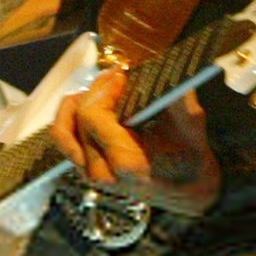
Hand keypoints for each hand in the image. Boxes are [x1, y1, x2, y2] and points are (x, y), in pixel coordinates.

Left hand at [50, 71, 220, 215]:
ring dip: (80, 102)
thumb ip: (174, 96)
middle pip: (80, 118)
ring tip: (102, 88)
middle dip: (97, 90)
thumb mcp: (191, 125)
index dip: (103, 90)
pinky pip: (64, 139)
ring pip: (64, 129)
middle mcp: (104, 172)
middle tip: (116, 75)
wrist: (187, 188)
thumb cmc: (189, 157)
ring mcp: (91, 174)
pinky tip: (89, 103)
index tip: (121, 75)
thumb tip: (156, 67)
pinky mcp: (84, 170)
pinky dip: (71, 117)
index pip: (93, 117)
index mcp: (129, 163)